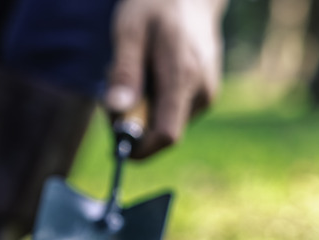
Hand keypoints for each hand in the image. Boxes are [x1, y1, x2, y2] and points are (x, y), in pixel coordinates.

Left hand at [105, 0, 226, 157]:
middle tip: (112, 88)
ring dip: (139, 109)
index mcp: (183, 77)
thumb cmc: (155, 6)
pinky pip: (171, 112)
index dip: (138, 146)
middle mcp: (201, 91)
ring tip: (132, 72)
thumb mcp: (131, 31)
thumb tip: (116, 109)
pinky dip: (151, 102)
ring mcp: (205, 95)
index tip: (113, 135)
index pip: (165, 135)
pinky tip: (147, 74)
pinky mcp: (203, 95)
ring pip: (164, 123)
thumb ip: (125, 72)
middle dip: (131, 122)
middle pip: (160, 132)